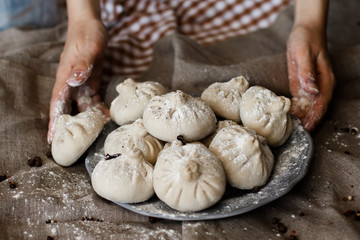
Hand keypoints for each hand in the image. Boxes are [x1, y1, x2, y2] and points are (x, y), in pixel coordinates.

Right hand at [48, 19, 107, 143]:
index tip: (52, 138)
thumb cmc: (87, 35)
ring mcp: (81, 83)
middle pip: (68, 109)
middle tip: (71, 147)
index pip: (57, 103)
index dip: (55, 121)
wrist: (92, 26)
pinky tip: (108, 118)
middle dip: (69, 127)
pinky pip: (93, 99)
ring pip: (82, 106)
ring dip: (88, 120)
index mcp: (65, 77)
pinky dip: (99, 109)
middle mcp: (71, 83)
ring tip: (95, 136)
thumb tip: (73, 82)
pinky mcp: (91, 82)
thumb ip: (81, 66)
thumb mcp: (88, 49)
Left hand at [286, 24, 334, 131]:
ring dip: (300, 118)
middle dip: (307, 122)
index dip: (314, 118)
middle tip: (294, 135)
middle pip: (316, 109)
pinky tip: (286, 117)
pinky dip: (294, 110)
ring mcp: (311, 87)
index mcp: (325, 80)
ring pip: (307, 107)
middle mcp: (320, 86)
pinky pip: (300, 101)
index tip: (306, 129)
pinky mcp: (302, 85)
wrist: (305, 31)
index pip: (321, 104)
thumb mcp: (303, 54)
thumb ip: (307, 72)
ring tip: (288, 130)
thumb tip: (312, 90)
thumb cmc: (306, 40)